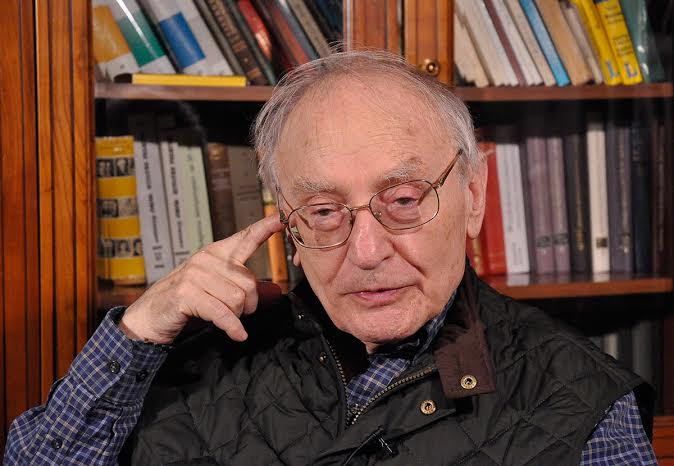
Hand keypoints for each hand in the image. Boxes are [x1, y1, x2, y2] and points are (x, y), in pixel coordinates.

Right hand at [119, 215, 284, 344]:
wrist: (149, 316)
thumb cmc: (187, 302)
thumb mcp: (217, 289)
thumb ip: (243, 287)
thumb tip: (275, 290)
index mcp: (216, 253)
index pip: (245, 238)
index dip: (264, 228)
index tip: (280, 218)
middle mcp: (206, 259)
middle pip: (249, 282)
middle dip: (249, 304)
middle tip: (238, 313)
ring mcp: (195, 275)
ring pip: (238, 299)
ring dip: (237, 316)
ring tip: (226, 320)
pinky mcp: (187, 294)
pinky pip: (222, 313)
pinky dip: (232, 327)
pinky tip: (237, 335)